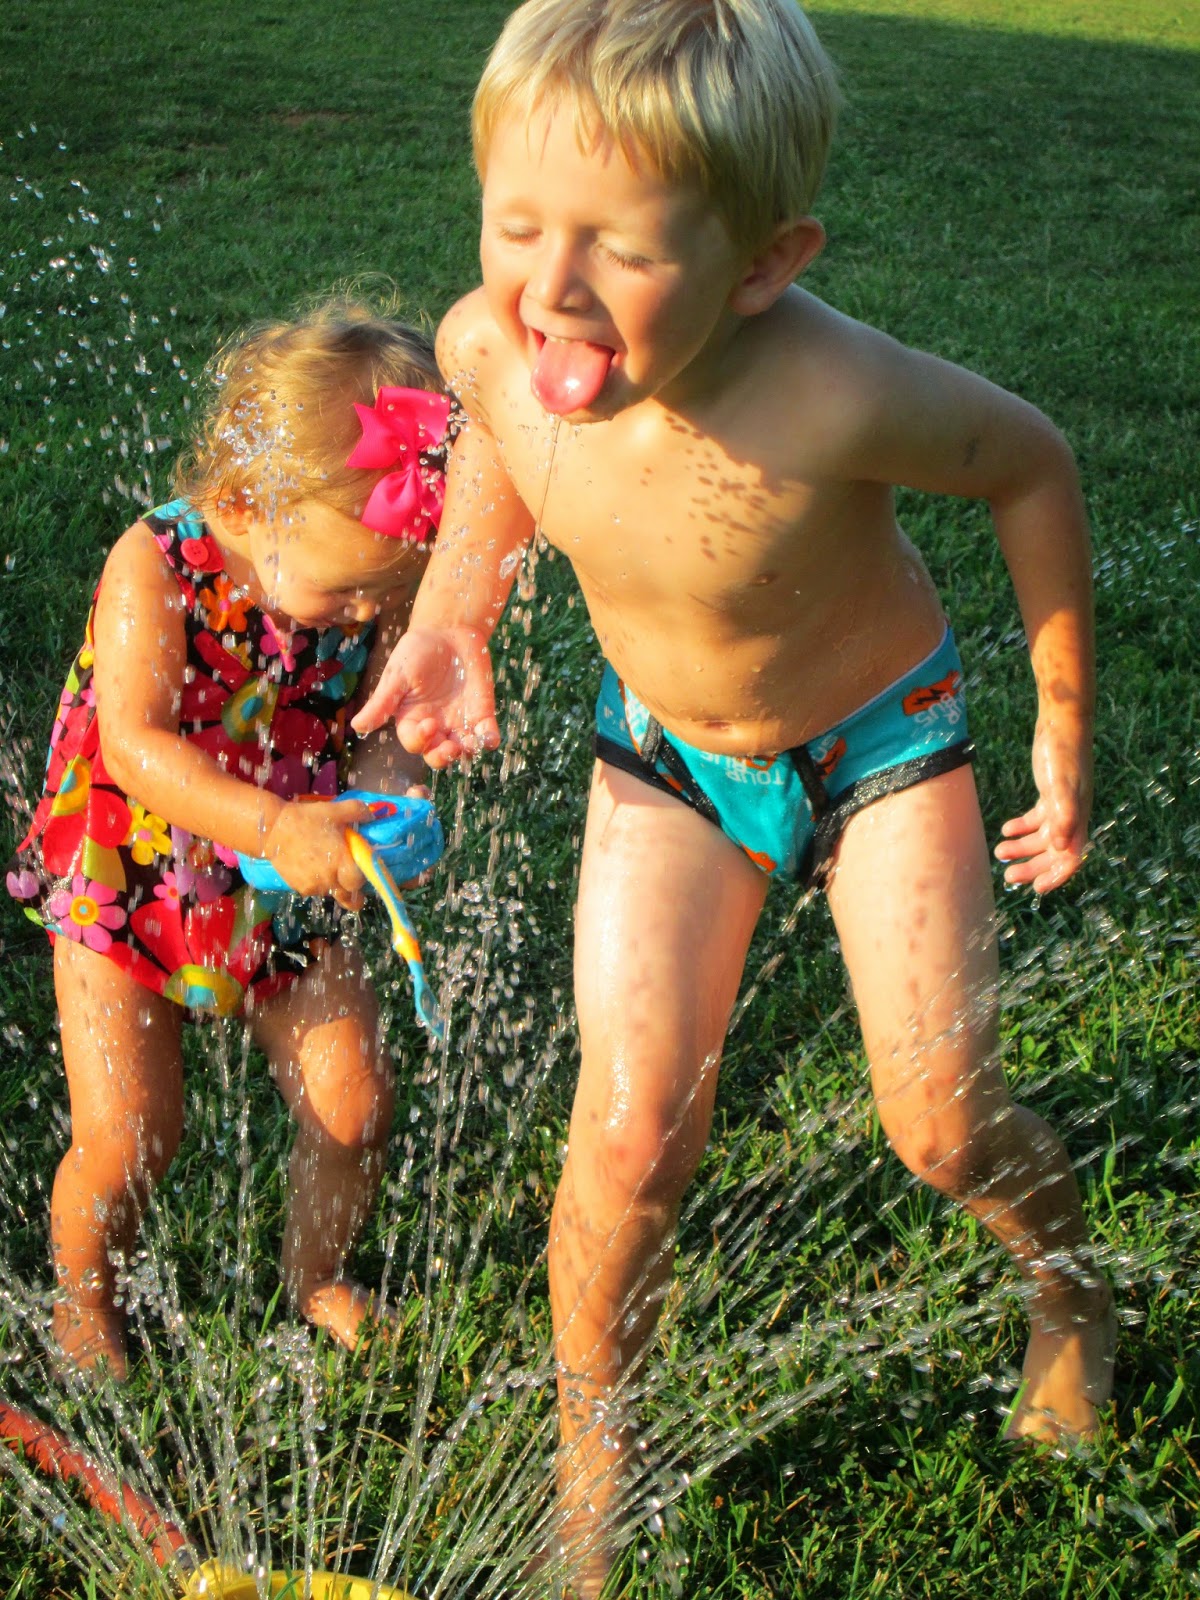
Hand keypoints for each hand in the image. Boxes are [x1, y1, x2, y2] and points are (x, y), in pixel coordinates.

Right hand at [263, 797, 372, 907]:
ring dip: (334, 884)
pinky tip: (312, 868)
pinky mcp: (300, 888)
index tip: (361, 873)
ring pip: (331, 893)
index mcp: (340, 861)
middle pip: (347, 896)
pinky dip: (318, 883)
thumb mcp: (334, 810)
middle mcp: (329, 878)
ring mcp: (314, 886)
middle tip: (350, 879)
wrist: (273, 831)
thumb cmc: (306, 819)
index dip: (361, 879)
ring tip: (326, 866)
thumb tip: (374, 815)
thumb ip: (357, 811)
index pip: (358, 883)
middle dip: (352, 891)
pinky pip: (316, 891)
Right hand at [351, 626, 499, 768]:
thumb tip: (356, 727)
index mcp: (412, 719)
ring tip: (471, 743)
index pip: (414, 742)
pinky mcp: (481, 713)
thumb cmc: (417, 651)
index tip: (429, 724)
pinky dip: (489, 740)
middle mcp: (435, 726)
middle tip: (451, 747)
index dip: (420, 740)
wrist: (449, 630)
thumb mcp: (397, 676)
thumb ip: (381, 703)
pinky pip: (486, 735)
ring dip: (468, 752)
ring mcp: (459, 722)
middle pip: (437, 755)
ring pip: (463, 750)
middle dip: (444, 757)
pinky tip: (489, 738)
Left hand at [994, 715, 1091, 892]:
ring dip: (1022, 848)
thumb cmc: (1063, 755)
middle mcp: (1071, 816)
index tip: (1038, 889)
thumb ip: (1064, 815)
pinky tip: (1005, 830)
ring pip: (1042, 837)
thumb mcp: (1061, 786)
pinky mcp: (1049, 794)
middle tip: (1008, 876)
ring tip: (1000, 853)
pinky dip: (1021, 827)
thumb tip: (1062, 847)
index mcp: (1078, 819)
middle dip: (1032, 866)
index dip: (1056, 876)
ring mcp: (1061, 805)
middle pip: (1053, 852)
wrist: (1062, 726)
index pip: (1071, 858)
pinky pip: (1036, 819)